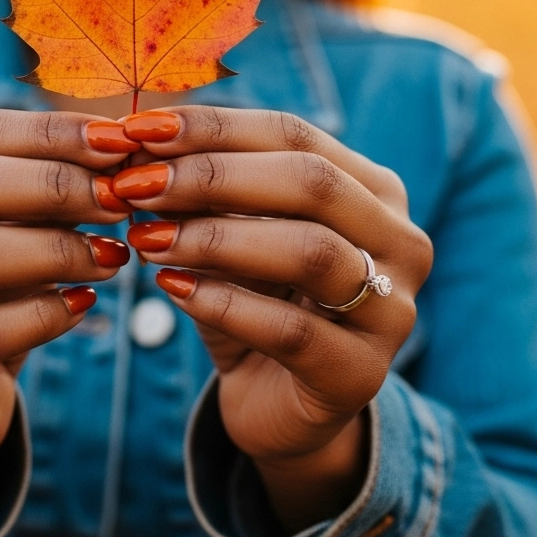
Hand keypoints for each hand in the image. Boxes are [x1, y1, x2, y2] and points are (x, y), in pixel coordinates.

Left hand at [116, 107, 432, 531]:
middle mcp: (400, 241)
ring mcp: (392, 310)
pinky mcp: (361, 374)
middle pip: (310, 182)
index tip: (138, 128)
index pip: (295, 135)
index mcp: (374, 191)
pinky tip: (171, 287)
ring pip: (309, 251)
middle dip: (213, 176)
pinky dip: (225, 303)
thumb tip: (138, 141)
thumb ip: (203, 193)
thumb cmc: (254, 303)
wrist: (278, 407)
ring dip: (216, 238)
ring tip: (145, 237)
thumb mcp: (231, 237)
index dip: (214, 128)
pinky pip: (292, 331)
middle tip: (136, 183)